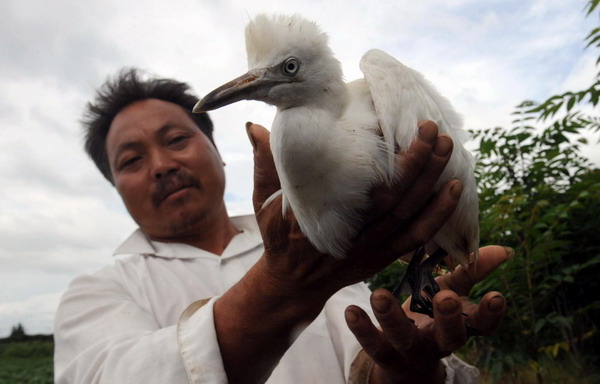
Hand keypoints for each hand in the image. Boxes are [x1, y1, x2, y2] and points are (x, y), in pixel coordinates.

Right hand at [246, 121, 460, 302]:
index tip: (397, 122)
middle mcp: (353, 236)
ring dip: (432, 179)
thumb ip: (265, 165)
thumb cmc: (277, 237)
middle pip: (394, 197)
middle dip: (417, 160)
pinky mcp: (384, 256)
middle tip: (431, 126)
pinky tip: (454, 187)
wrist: (292, 282)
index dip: (386, 156)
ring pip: (410, 214)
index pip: (362, 185)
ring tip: (446, 145)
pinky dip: (438, 214)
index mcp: (324, 218)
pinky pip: (417, 237)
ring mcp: (372, 248)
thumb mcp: (263, 202)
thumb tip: (255, 127)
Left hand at [345, 245, 509, 383]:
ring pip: (405, 339)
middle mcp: (439, 342)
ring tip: (379, 295)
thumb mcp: (452, 292)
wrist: (406, 362)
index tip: (497, 296)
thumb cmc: (432, 315)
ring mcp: (412, 352)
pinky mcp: (386, 357)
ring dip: (392, 318)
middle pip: (449, 337)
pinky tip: (351, 310)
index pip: (482, 324)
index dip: (491, 314)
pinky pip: (374, 346)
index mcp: (460, 326)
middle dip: (448, 318)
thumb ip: (472, 273)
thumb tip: (504, 250)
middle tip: (444, 298)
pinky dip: (362, 330)